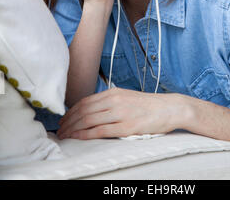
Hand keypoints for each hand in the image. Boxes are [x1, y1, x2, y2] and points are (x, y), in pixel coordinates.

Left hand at [56, 88, 183, 139]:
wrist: (170, 108)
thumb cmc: (149, 105)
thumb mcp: (127, 97)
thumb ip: (111, 101)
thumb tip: (93, 110)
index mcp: (114, 92)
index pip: (85, 101)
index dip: (71, 111)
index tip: (63, 119)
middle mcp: (115, 100)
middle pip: (83, 110)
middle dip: (68, 121)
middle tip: (59, 130)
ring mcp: (120, 113)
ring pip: (89, 120)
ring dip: (73, 128)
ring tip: (65, 136)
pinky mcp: (126, 126)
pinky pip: (100, 131)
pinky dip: (85, 134)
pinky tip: (77, 137)